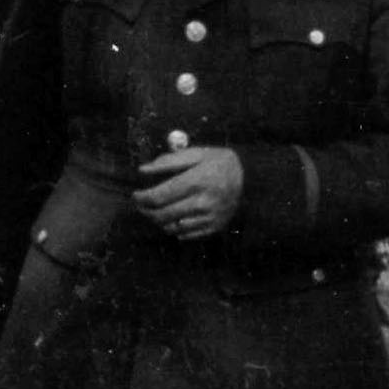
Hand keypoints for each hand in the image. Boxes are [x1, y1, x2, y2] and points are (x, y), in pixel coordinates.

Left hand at [132, 140, 246, 238]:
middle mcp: (202, 202)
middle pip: (162, 215)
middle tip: (141, 205)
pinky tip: (174, 218)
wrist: (252, 179)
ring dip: (159, 221)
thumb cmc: (219, 163)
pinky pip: (186, 234)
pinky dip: (175, 229)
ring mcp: (209, 217)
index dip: (141, 198)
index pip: (158, 197)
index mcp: (196, 181)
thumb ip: (168, 162)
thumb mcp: (196, 154)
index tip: (135, 195)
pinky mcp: (214, 227)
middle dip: (146, 211)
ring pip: (172, 227)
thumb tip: (142, 170)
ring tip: (157, 211)